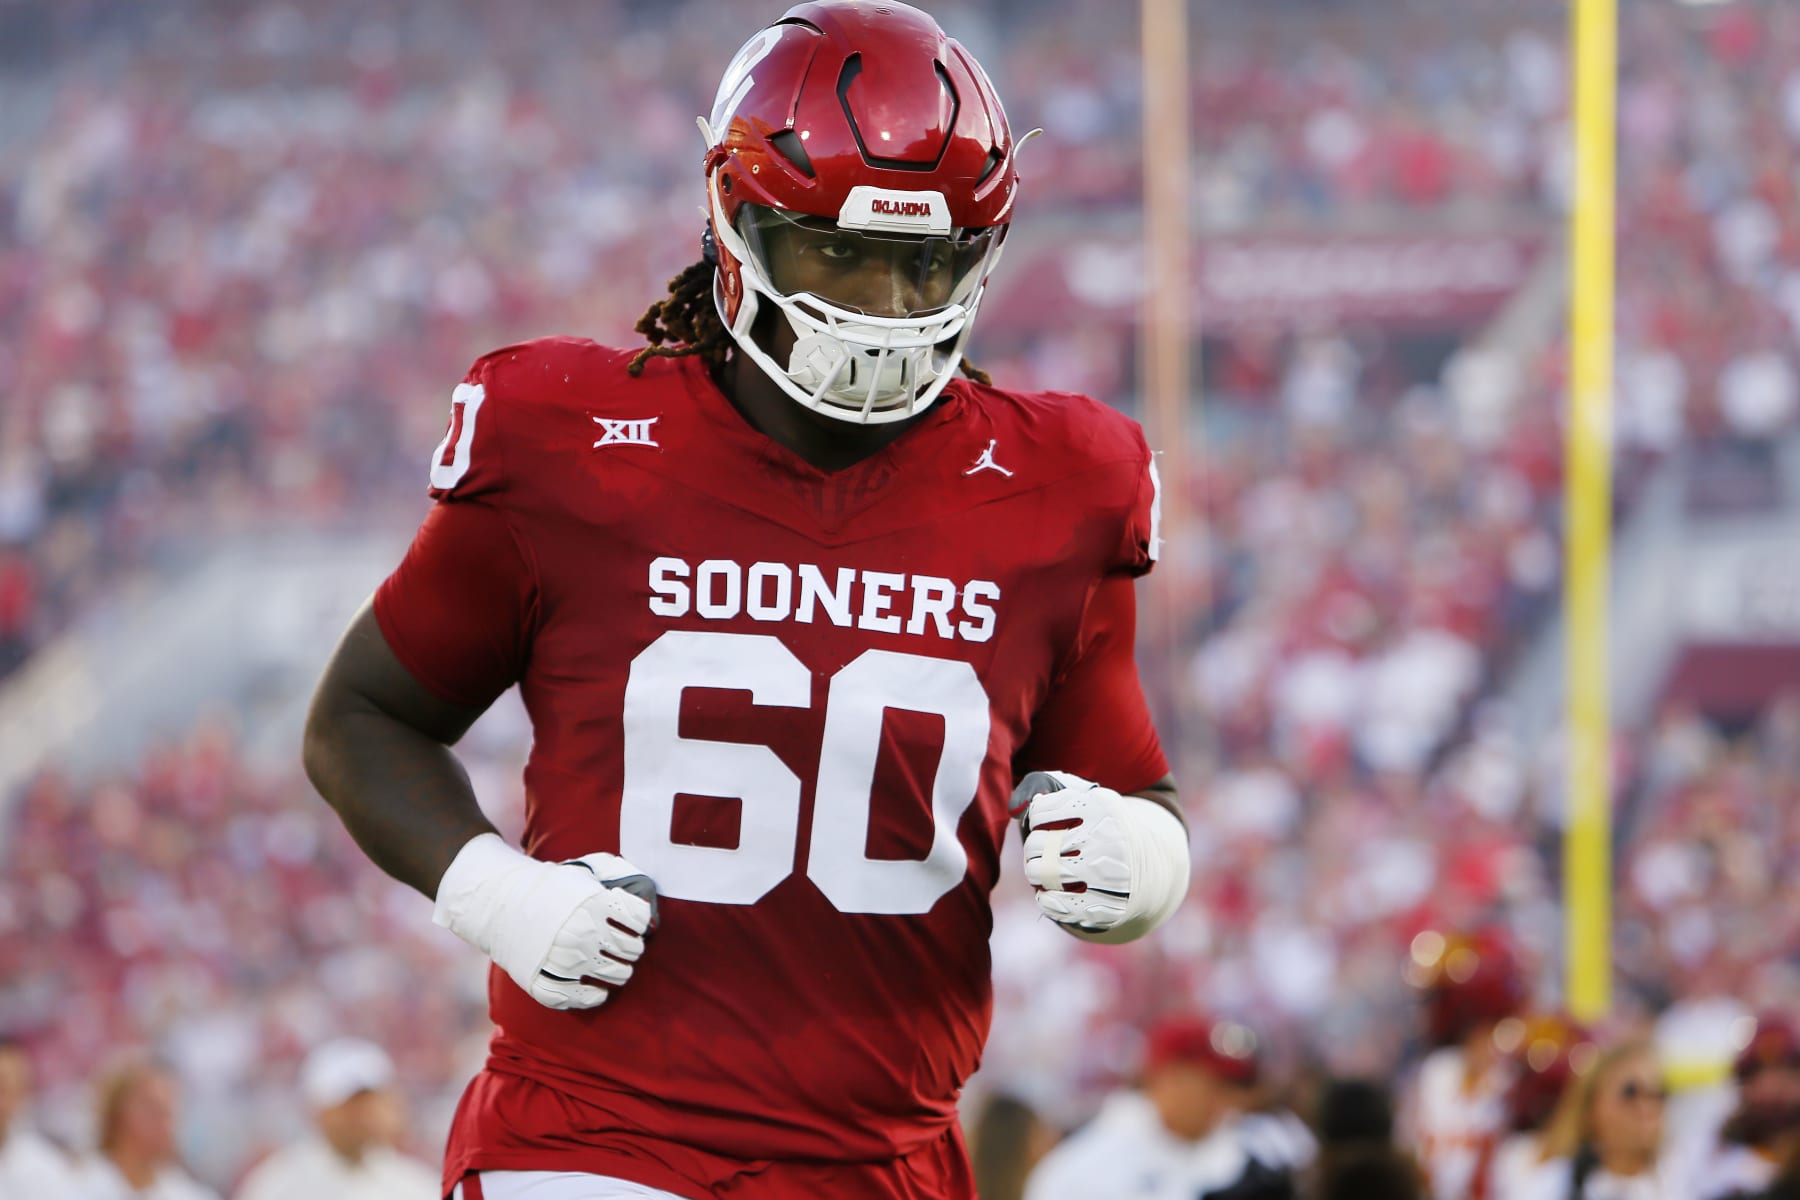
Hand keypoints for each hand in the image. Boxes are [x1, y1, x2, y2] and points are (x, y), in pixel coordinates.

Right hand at [433, 834, 657, 1009]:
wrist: (500, 902)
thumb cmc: (548, 887)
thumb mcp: (583, 872)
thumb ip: (616, 878)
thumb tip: (648, 898)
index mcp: (594, 904)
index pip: (639, 922)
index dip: (639, 923)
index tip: (631, 924)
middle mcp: (584, 934)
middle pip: (632, 951)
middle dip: (631, 948)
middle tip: (622, 947)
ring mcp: (566, 961)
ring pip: (616, 977)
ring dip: (619, 972)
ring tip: (610, 964)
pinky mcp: (547, 982)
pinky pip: (585, 998)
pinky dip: (595, 996)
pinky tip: (596, 988)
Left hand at [1012, 770, 1189, 942]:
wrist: (1148, 867)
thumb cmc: (1104, 828)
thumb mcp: (1087, 799)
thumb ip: (1048, 790)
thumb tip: (1017, 807)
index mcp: (1103, 807)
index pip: (1040, 813)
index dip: (1037, 821)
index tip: (1050, 825)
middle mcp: (1109, 840)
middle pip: (1037, 844)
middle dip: (1034, 849)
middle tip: (1043, 851)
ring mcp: (1108, 876)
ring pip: (1041, 874)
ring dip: (1036, 873)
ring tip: (1046, 870)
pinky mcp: (1104, 907)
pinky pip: (1052, 903)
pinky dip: (1045, 898)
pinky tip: (1053, 891)